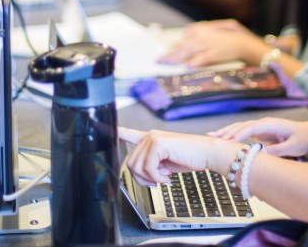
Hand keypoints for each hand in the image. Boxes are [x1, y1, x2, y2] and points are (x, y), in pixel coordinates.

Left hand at [119, 127, 237, 186]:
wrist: (206, 154)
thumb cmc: (190, 157)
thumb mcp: (165, 163)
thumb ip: (152, 165)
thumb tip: (142, 175)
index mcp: (151, 138)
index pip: (128, 133)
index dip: (115, 133)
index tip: (101, 126)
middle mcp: (149, 136)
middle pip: (131, 163)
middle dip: (142, 178)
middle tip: (158, 181)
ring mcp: (153, 138)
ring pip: (137, 167)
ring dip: (150, 178)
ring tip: (164, 178)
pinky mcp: (158, 144)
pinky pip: (148, 168)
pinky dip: (157, 178)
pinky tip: (168, 177)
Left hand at [161, 19, 267, 66]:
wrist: (250, 45)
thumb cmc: (238, 36)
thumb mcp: (223, 26)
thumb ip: (206, 26)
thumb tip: (187, 30)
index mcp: (206, 29)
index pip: (187, 37)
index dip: (176, 46)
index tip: (168, 52)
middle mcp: (205, 36)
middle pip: (184, 44)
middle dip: (172, 53)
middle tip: (161, 60)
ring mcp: (210, 45)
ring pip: (189, 51)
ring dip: (177, 58)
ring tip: (168, 63)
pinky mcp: (215, 54)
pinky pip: (202, 59)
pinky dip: (194, 62)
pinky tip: (186, 66)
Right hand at [208, 117, 307, 157]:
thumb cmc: (303, 139)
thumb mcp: (293, 147)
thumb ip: (278, 150)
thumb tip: (260, 155)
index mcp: (271, 124)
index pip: (251, 128)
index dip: (239, 134)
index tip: (228, 142)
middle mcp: (263, 124)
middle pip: (241, 126)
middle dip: (226, 132)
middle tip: (211, 139)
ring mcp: (261, 127)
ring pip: (240, 128)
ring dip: (226, 132)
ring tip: (210, 137)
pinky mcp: (261, 133)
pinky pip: (243, 134)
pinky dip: (232, 136)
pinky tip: (223, 140)